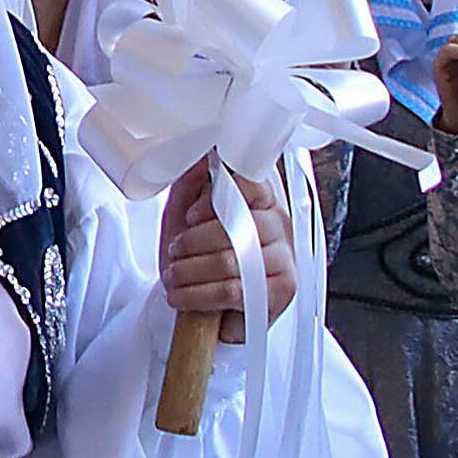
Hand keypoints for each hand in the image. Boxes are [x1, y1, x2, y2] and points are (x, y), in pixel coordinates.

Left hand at [161, 161, 296, 339]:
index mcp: (261, 200)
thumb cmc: (196, 256)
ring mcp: (284, 259)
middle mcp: (279, 225)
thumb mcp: (184, 213)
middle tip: (175, 252)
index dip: (213, 200)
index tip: (191, 216)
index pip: (249, 183)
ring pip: (230, 260)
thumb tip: (201, 153)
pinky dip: (198, 295)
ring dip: (189, 271)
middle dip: (191, 243)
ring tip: (173, 277)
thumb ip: (191, 181)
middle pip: (234, 226)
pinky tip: (181, 296)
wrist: (202, 304)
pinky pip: (234, 290)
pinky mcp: (281, 292)